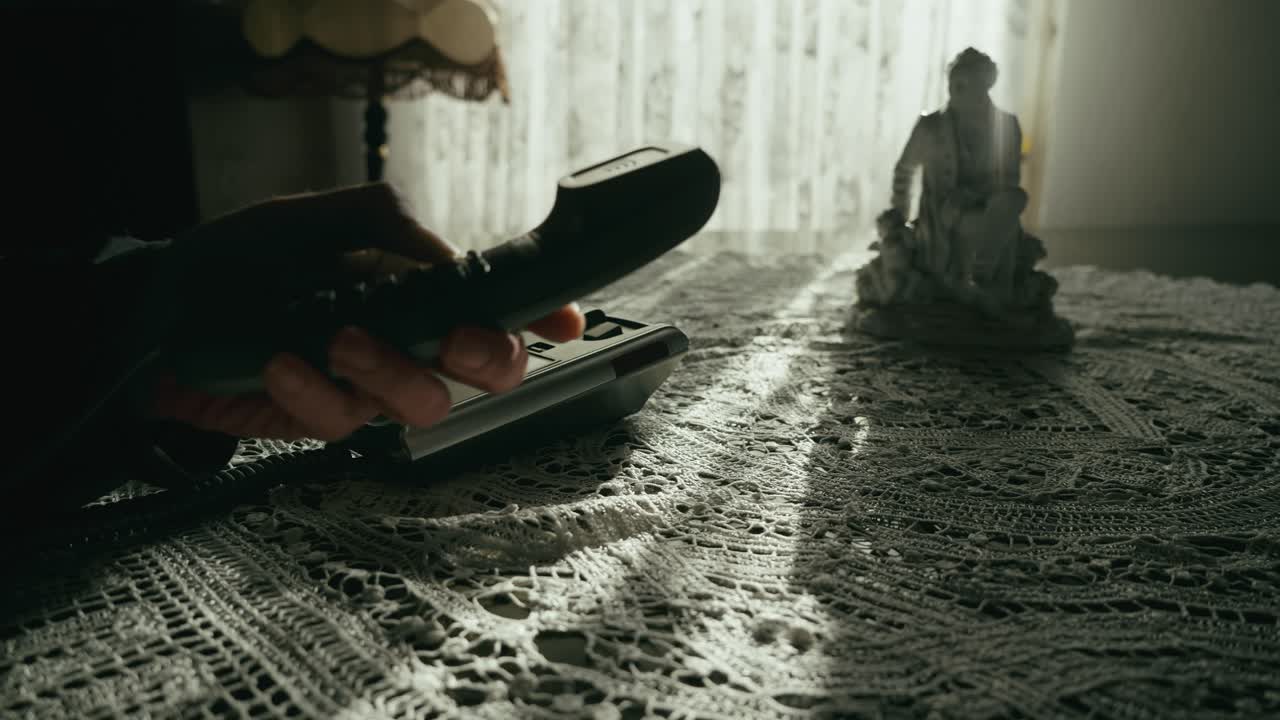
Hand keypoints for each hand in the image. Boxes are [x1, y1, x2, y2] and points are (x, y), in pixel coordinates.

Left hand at [145, 183, 585, 441]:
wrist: (156, 312)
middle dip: (488, 356)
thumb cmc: (238, 256)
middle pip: (491, 368)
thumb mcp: (314, 214)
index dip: (545, 315)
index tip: (564, 319)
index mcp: (421, 283)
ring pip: (428, 404)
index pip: (501, 302)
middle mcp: (411, 336)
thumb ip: (385, 219)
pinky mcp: (327, 417)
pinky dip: (316, 393)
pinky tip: (282, 360)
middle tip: (455, 336)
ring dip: (395, 372)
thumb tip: (449, 257)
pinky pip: (347, 420)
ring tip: (340, 339)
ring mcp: (372, 383)